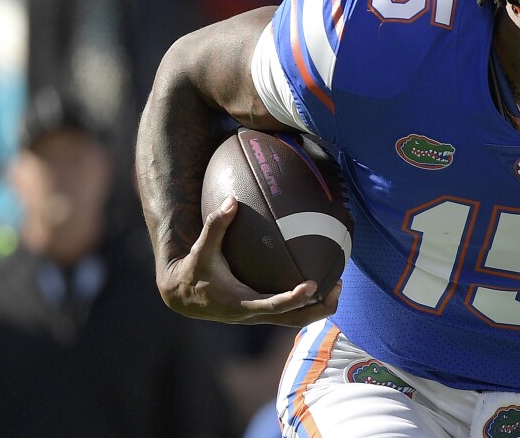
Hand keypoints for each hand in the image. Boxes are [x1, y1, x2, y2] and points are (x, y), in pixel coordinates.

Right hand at [158, 196, 339, 327]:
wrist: (182, 297)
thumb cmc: (194, 270)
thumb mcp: (202, 249)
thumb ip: (216, 225)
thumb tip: (231, 199)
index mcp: (239, 303)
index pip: (272, 306)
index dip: (293, 298)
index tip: (312, 285)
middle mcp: (252, 316)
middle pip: (293, 321)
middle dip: (319, 308)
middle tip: (337, 286)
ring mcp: (258, 317)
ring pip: (294, 321)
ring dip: (318, 308)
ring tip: (336, 285)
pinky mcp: (260, 314)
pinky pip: (289, 314)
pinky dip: (306, 304)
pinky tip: (319, 283)